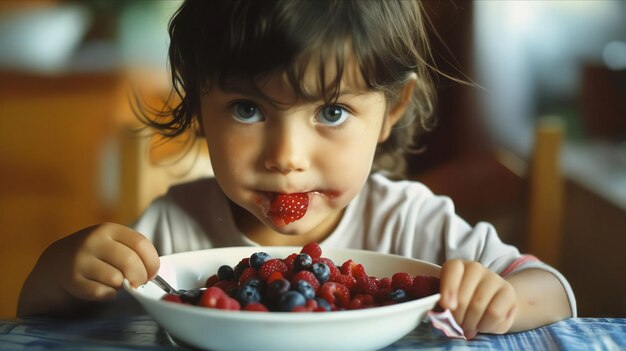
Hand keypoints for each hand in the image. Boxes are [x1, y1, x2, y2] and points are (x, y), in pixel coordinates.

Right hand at [18, 223, 158, 315]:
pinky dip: (109, 294)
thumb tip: (152, 273)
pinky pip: (102, 292)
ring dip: (122, 285)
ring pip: (116, 279)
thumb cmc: (96, 254)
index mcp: (109, 229)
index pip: (140, 243)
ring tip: (116, 282)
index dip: (152, 261)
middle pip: (130, 261)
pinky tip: (105, 289)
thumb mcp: (112, 242)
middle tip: (139, 283)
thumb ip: (133, 251)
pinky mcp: (72, 279)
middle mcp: (94, 241)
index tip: (153, 273)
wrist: (57, 262)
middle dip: (141, 277)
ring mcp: (81, 260)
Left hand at [438, 259, 516, 337]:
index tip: (446, 306)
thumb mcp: (448, 301)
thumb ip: (442, 302)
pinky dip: (485, 325)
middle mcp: (475, 268)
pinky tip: (482, 326)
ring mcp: (493, 278)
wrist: (491, 306)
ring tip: (468, 328)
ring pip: (478, 305)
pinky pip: (494, 313)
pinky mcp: (508, 292)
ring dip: (470, 323)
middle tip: (457, 326)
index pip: (452, 270)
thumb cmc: (463, 304)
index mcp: (456, 266)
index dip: (447, 289)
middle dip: (457, 317)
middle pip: (463, 296)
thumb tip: (443, 306)